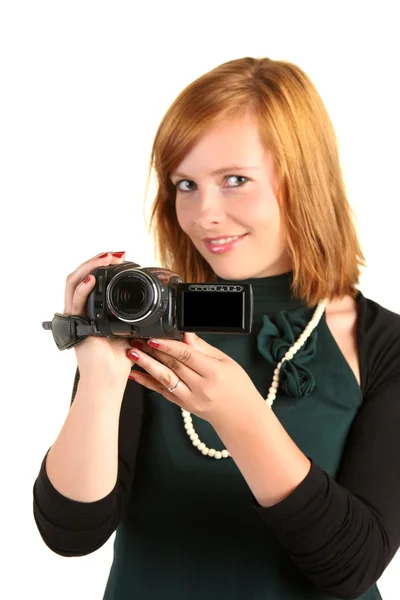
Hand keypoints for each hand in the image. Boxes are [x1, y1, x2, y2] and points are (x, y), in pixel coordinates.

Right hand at [63, 250, 138, 387]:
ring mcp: (76, 318)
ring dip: (89, 267)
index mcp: (92, 311)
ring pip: (73, 283)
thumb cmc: (120, 361)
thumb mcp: (132, 331)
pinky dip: (83, 289)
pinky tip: (94, 279)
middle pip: (80, 276)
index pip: (91, 281)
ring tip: (106, 259)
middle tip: (115, 255)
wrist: (109, 380)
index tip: (122, 258)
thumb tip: (153, 306)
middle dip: (97, 261)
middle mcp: (81, 312)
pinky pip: (75, 303)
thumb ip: (135, 317)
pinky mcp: (76, 327)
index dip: (103, 266)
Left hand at [126, 332, 263, 423]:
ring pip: (164, 380)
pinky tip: (135, 375)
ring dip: (146, 366)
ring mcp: (190, 399)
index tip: (153, 338)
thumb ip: (202, 347)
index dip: (168, 346)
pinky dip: (147, 383)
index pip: (186, 356)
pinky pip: (162, 392)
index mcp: (213, 373)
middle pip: (172, 366)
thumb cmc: (237, 386)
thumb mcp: (225, 361)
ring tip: (132, 355)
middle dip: (153, 352)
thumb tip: (185, 333)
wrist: (240, 416)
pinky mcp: (183, 406)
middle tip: (137, 340)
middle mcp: (200, 387)